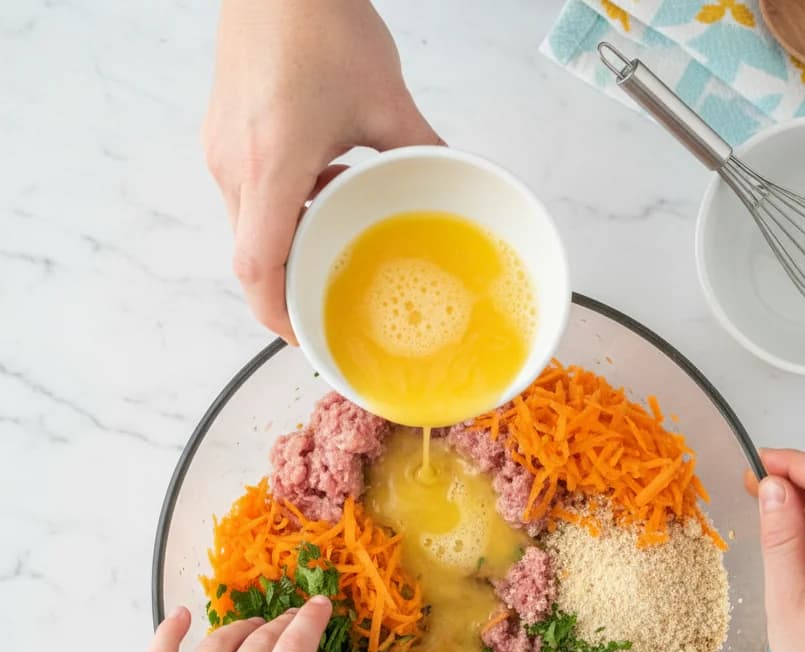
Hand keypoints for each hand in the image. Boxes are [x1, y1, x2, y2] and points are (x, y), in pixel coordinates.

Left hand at [118, 598, 384, 651]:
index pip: (295, 648)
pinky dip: (169, 633)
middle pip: (259, 641)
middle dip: (283, 623)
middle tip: (295, 618)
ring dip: (241, 627)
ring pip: (216, 644)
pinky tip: (182, 616)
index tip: (321, 604)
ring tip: (255, 626)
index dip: (311, 620)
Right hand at [203, 0, 441, 341]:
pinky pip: (246, 196)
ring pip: (249, 228)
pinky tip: (322, 182)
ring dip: (290, 242)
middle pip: (253, 256)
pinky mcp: (222, 137)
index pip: (258, 267)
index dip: (279, 315)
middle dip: (292, 284)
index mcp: (272, 165)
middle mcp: (235, 166)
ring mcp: (222, 152)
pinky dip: (282, 209)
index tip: (307, 337)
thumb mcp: (387, 99)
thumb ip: (423, 150)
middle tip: (334, 293)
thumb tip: (453, 183)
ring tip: (336, 227)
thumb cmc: (316, 21)